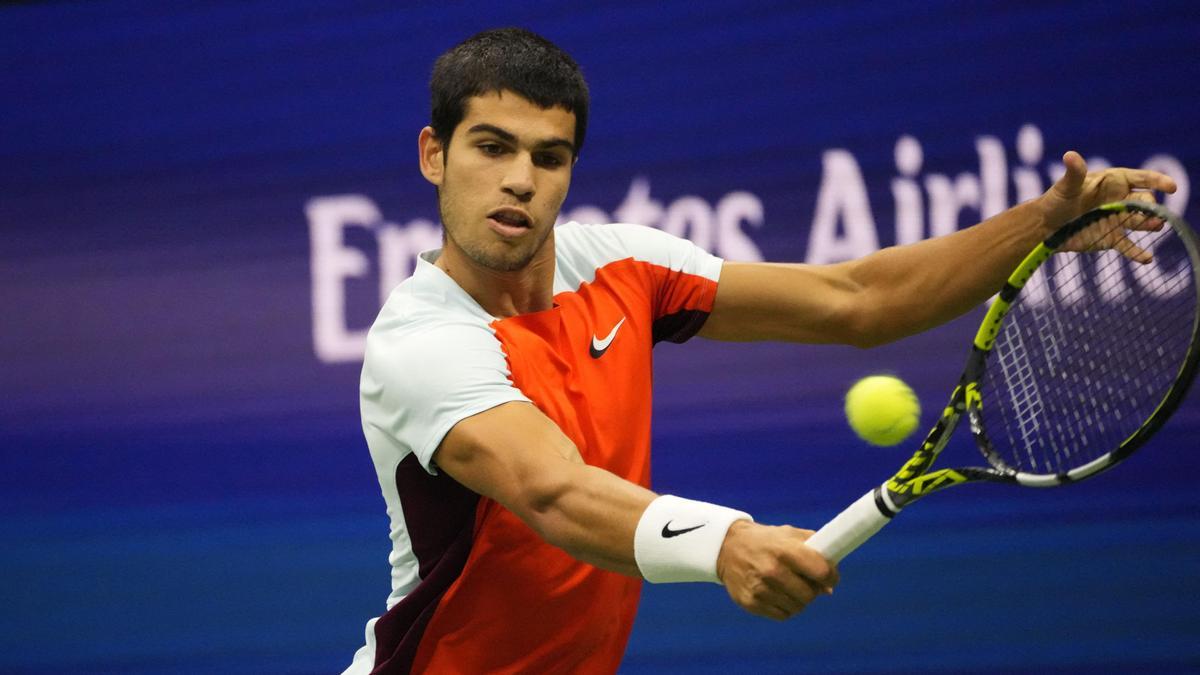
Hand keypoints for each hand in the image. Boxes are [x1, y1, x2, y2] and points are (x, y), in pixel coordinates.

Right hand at [715, 520, 838, 620]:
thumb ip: (815, 550)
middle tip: (808, 582)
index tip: (830, 578)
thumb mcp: (789, 534)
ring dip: (799, 599)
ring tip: (790, 587)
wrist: (726, 547)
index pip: (821, 571)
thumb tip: (830, 584)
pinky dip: (785, 607)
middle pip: (810, 594)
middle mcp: (772, 570)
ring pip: (797, 607)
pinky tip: (779, 594)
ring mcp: (760, 589)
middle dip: (813, 590)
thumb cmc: (766, 541)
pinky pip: (782, 615)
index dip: (831, 576)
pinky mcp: (751, 603)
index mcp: (784, 550)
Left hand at [1039, 151, 1176, 262]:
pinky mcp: (1111, 238)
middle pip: (1145, 202)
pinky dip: (1138, 253)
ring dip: (1150, 225)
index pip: (1142, 179)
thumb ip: (1074, 173)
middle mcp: (1121, 200)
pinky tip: (1147, 259)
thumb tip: (1070, 155)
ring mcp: (1118, 220)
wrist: (1045, 226)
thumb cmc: (1056, 200)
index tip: (1171, 187)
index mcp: (1114, 182)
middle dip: (1151, 208)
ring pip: (1141, 222)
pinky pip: (1128, 246)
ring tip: (1155, 227)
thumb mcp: (1066, 186)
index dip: (1158, 181)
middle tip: (1153, 214)